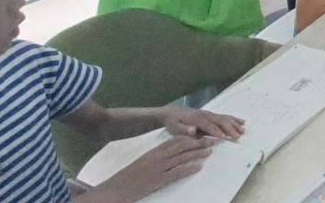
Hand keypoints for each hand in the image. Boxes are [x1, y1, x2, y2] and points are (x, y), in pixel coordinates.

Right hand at [94, 136, 213, 201]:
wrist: (114, 189)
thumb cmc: (127, 178)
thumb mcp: (143, 164)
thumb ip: (156, 158)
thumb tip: (170, 156)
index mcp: (153, 152)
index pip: (174, 140)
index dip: (189, 137)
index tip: (200, 135)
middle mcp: (157, 158)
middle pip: (181, 146)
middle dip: (198, 143)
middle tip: (210, 141)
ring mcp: (158, 168)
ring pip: (182, 157)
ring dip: (197, 154)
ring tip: (209, 152)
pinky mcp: (157, 180)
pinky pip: (176, 173)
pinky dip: (189, 169)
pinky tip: (198, 167)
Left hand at [163, 106, 244, 139]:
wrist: (172, 112)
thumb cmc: (173, 122)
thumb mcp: (174, 128)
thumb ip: (184, 130)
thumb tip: (193, 130)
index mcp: (196, 118)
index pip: (208, 125)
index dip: (216, 131)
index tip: (224, 137)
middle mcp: (205, 114)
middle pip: (220, 121)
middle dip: (230, 128)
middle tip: (238, 136)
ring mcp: (209, 114)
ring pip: (224, 118)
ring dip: (234, 124)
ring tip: (243, 131)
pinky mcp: (211, 115)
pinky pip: (224, 116)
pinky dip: (234, 119)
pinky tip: (241, 122)